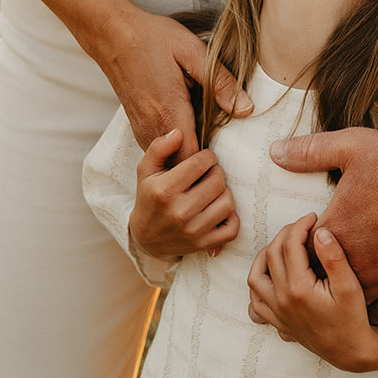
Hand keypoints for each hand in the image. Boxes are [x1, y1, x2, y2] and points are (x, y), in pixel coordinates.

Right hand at [100, 5, 250, 158]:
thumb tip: (246, 108)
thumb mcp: (192, 51)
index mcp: (169, 111)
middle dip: (201, 166)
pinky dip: (175, 151)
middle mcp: (153, 127)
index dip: (210, 163)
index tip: (227, 155)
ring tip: (208, 145)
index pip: (192, 159)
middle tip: (222, 153)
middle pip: (180, 166)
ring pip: (169, 161)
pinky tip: (189, 133)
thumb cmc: (154, 38)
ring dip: (187, 160)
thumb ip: (220, 82)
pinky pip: (160, 151)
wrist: (113, 35)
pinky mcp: (138, 127)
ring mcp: (142, 130)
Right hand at [128, 128, 238, 259]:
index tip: (202, 160)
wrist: (146, 238)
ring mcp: (193, 231)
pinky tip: (218, 209)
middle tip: (207, 174)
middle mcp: (180, 212)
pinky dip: (231, 217)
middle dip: (216, 172)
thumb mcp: (145, 170)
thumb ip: (159, 148)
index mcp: (164, 191)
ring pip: (227, 202)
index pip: (201, 163)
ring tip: (211, 191)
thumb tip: (178, 132)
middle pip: (217, 181)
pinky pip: (232, 228)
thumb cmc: (149, 197)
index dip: (207, 156)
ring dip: (223, 193)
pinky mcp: (204, 245)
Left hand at [247, 214, 375, 371]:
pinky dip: (259, 284)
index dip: (301, 225)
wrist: (351, 351)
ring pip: (255, 276)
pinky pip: (255, 302)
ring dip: (266, 255)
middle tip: (304, 227)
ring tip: (285, 245)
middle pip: (271, 254)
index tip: (313, 217)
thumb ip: (334, 257)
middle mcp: (282, 300)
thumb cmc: (353, 318)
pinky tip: (273, 275)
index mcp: (299, 289)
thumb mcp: (350, 286)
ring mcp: (277, 313)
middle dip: (286, 233)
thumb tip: (320, 231)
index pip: (290, 244)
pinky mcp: (278, 322)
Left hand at [270, 127, 377, 321]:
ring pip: (349, 300)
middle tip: (327, 257)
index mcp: (333, 231)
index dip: (305, 242)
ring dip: (343, 292)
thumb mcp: (350, 146)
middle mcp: (351, 262)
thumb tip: (275, 152)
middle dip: (318, 270)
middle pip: (320, 279)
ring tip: (347, 278)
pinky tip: (373, 296)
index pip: (302, 249)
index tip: (314, 233)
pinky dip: (374, 307)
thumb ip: (309, 151)